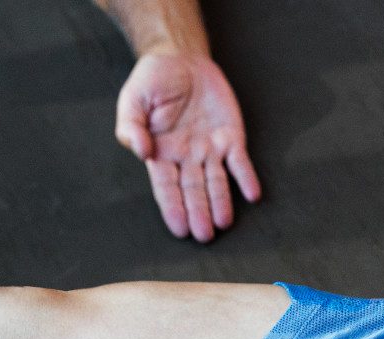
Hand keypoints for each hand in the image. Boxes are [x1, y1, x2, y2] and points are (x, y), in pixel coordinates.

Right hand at [114, 50, 261, 242]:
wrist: (179, 58)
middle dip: (198, 212)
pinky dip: (246, 178)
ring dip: (220, 202)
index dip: (173, 208)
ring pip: (216, 182)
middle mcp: (186, 158)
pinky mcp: (230, 137)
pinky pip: (240, 162)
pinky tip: (252, 194)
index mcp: (161, 154)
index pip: (167, 187)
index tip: (179, 228)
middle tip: (204, 235)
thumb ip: (131, 126)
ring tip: (223, 223)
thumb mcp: (133, 100)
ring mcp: (209, 149)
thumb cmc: (152, 82)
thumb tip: (141, 152)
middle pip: (193, 191)